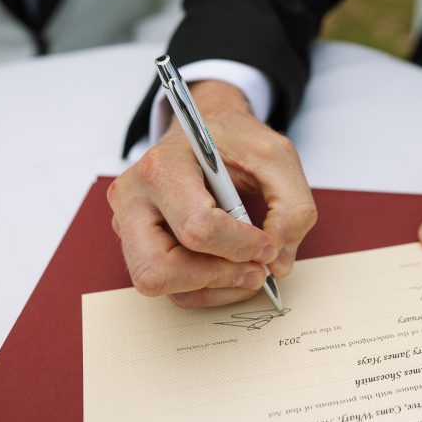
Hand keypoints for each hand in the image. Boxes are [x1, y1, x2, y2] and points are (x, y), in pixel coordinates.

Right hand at [108, 81, 316, 307]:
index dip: (241, 246)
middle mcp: (133, 198)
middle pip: (159, 268)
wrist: (205, 131)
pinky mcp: (138, 245)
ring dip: (214, 286)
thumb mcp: (276, 157)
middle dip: (216, 276)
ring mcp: (128, 225)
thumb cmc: (235, 141)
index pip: (197, 226)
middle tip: (255, 268)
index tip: (269, 245)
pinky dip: (207, 290)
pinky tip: (232, 269)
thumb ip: (293, 207)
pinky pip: (169, 288)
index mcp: (162, 167)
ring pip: (160, 284)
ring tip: (248, 268)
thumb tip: (279, 264)